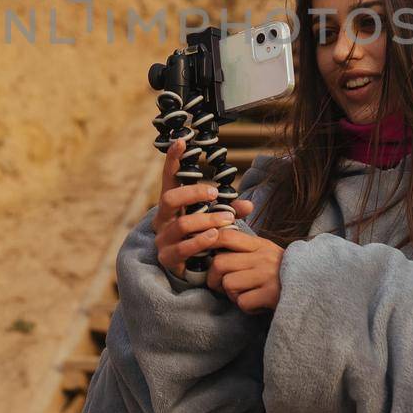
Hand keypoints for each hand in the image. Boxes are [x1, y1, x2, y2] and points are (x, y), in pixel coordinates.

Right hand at [152, 137, 254, 279]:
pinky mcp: (168, 258)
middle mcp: (162, 219)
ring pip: (181, 224)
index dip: (173, 159)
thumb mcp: (215, 221)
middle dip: (193, 194)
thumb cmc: (202, 238)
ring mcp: (163, 239)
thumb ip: (230, 212)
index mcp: (171, 205)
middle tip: (215, 193)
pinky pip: (184, 248)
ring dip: (206, 220)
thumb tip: (250, 204)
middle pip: (169, 198)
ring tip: (226, 220)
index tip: (181, 140)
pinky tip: (216, 236)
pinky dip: (201, 241)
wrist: (190, 272)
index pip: (169, 178)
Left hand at [208, 231, 283, 312]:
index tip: (205, 254)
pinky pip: (242, 302)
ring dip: (231, 295)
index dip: (209, 243)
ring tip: (243, 295)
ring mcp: (267, 276)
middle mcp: (262, 257)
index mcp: (260, 244)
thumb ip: (245, 247)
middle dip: (214, 279)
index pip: (226, 236)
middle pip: (220, 263)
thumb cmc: (284, 272)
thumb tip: (215, 242)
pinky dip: (245, 307)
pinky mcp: (271, 295)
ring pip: (228, 284)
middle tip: (220, 286)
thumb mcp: (267, 252)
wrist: (315, 287)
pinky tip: (256, 304)